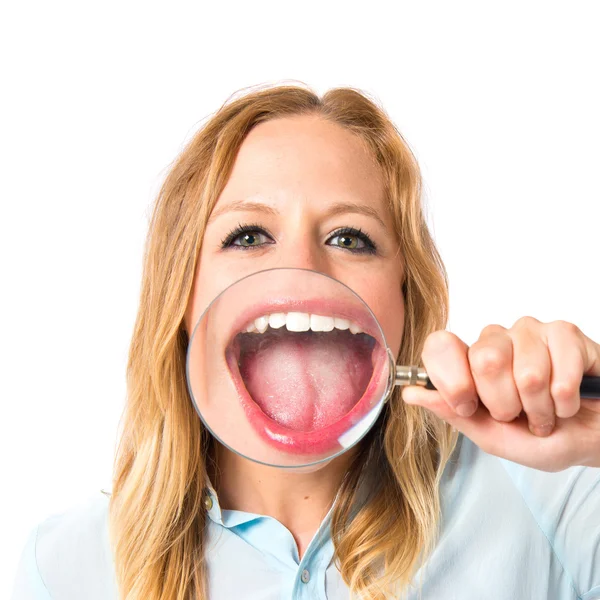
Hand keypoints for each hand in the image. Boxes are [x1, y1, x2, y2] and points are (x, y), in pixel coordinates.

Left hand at [401, 317, 599, 470]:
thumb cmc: (542, 436)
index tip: (467, 405)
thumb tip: (410, 393)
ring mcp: (528, 332)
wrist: (591, 439)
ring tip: (547, 410)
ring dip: (541, 407)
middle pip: (485, 361)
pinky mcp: (564, 332)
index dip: (452, 380)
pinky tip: (568, 400)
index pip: (440, 347)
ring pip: (527, 371)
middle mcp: (495, 340)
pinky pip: (561, 369)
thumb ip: (452, 412)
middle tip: (519, 414)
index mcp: (469, 361)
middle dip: (506, 404)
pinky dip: (566, 399)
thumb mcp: (491, 436)